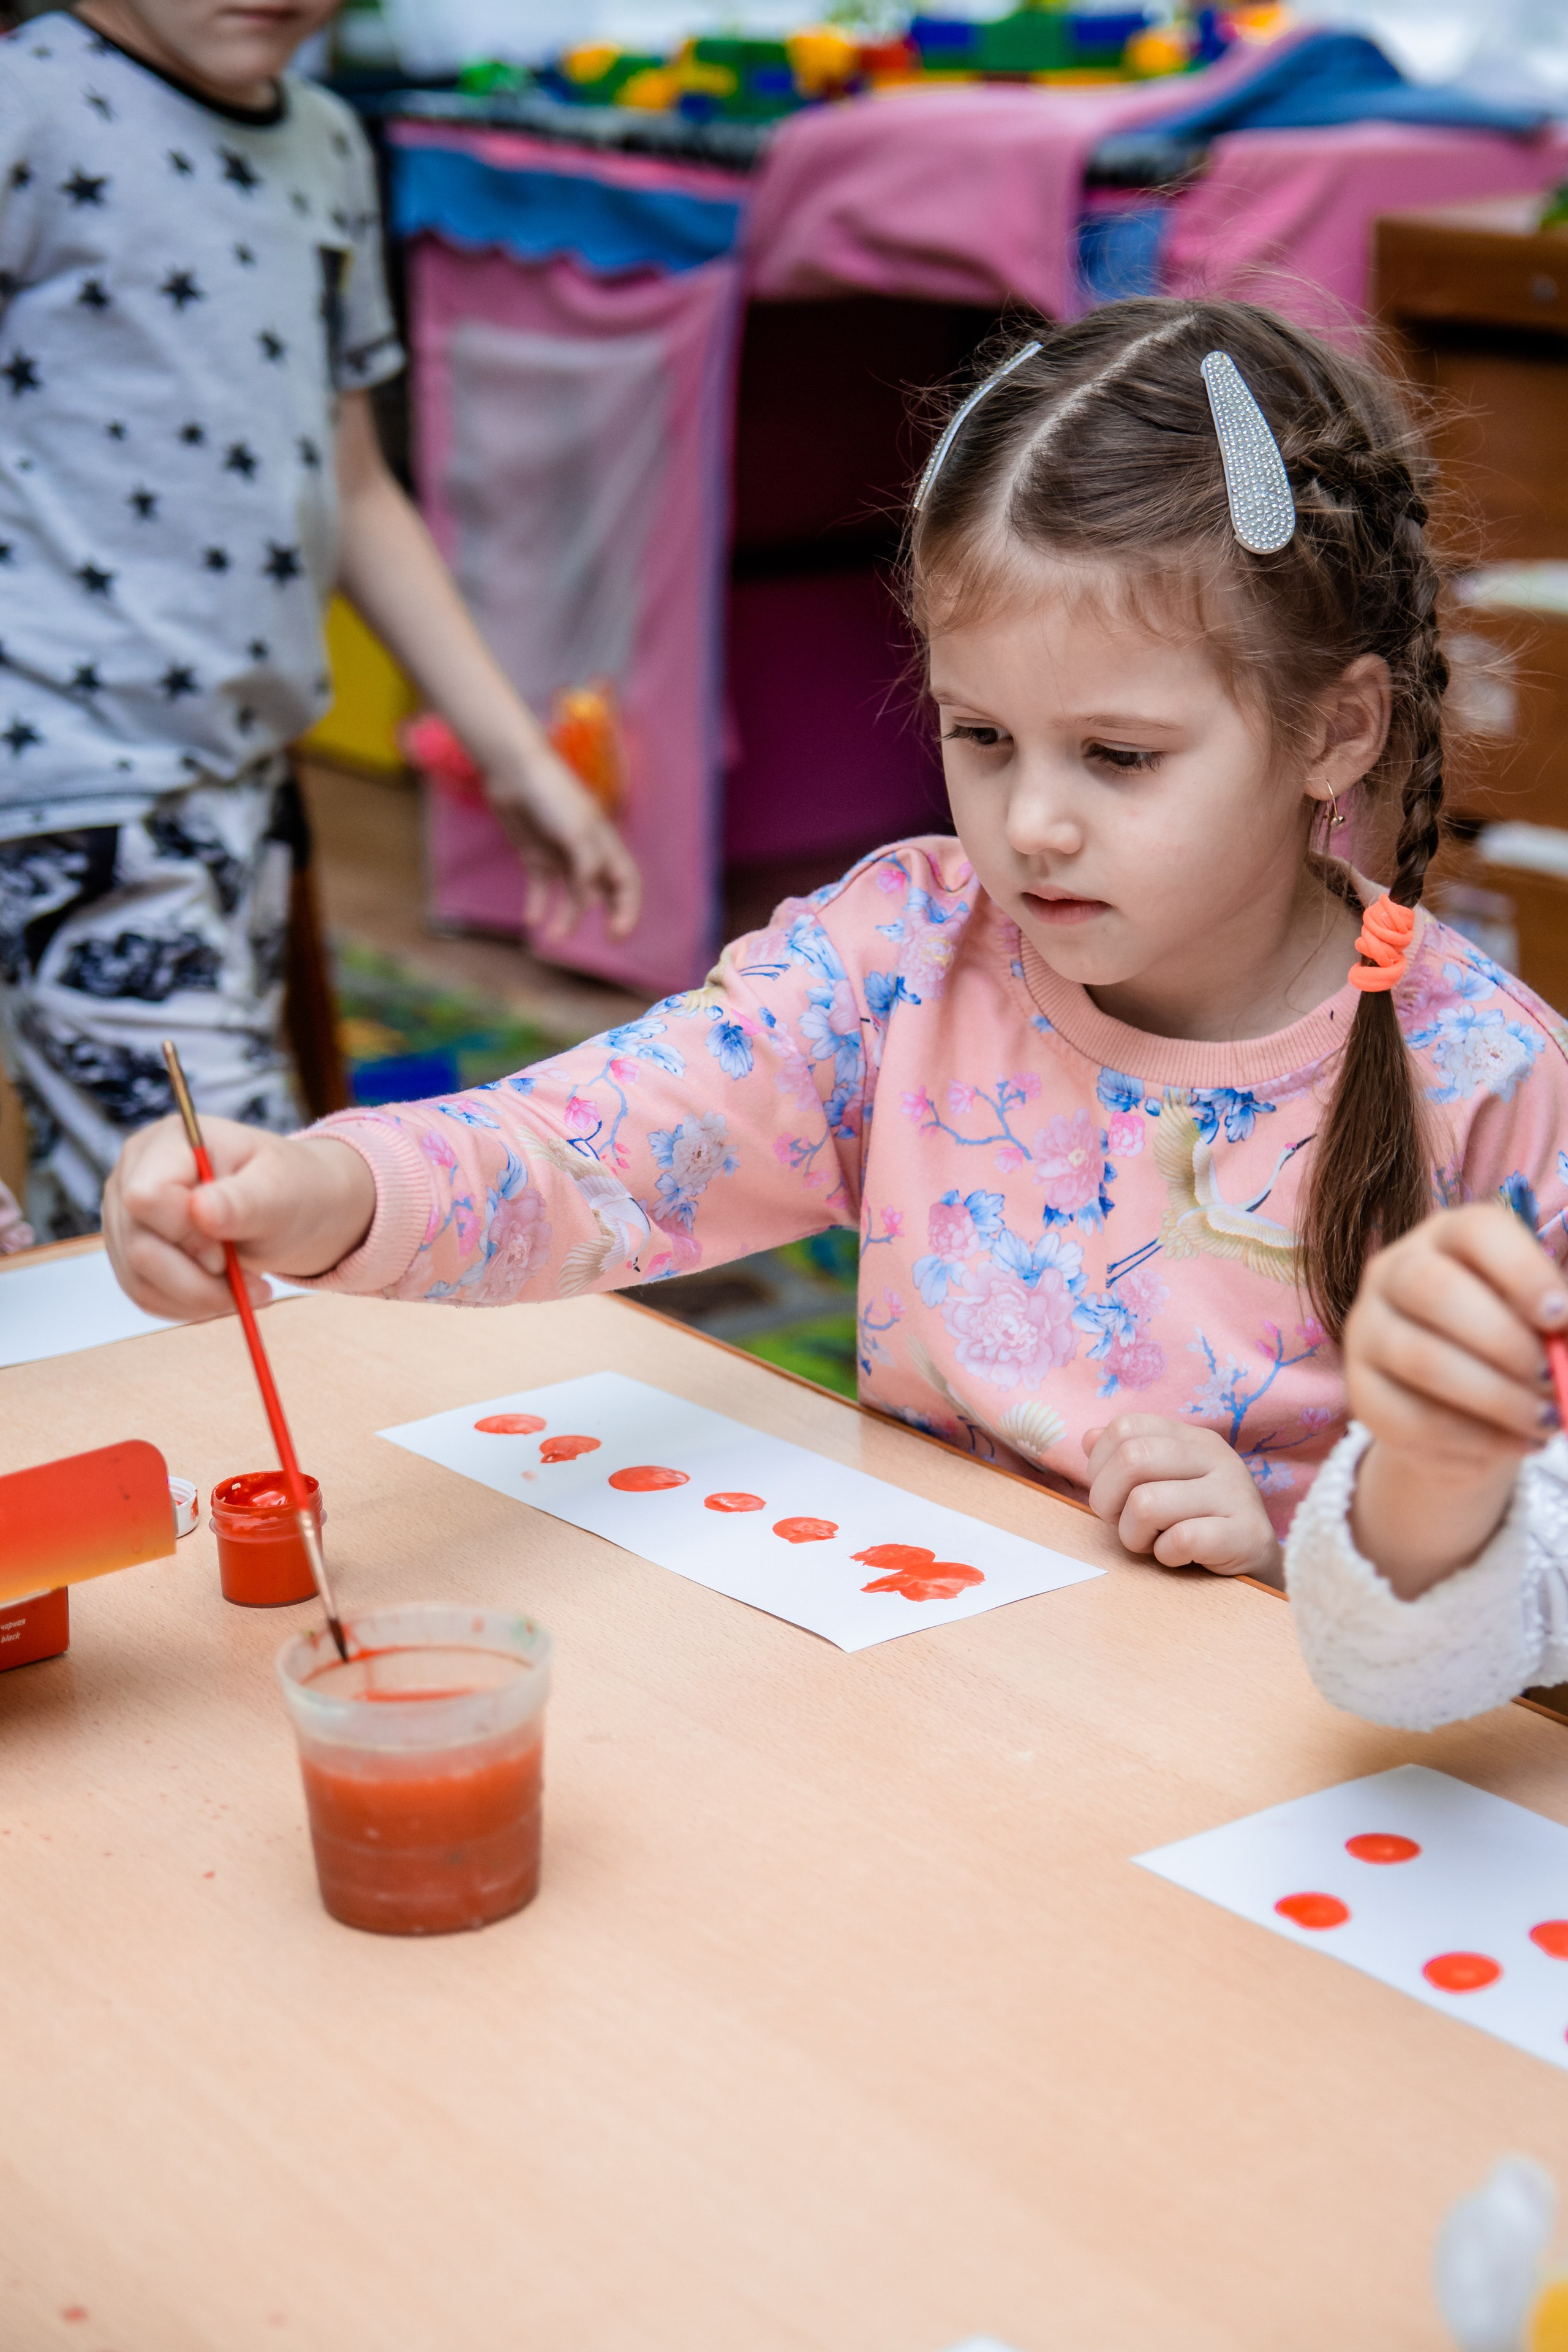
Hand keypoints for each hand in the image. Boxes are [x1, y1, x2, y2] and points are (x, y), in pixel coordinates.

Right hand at [104, 1116, 375, 1321]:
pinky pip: (144, 1295)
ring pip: (139, 1279)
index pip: (145, 1197)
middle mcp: (133, 1174)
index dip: (186, 1235)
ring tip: (247, 1289)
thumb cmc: (289, 1189)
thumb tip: (199, 1209)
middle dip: (199, 1281)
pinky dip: (188, 1306)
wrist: (290, 1209)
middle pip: (139, 1247)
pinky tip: (223, 1294)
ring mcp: (125, 1215)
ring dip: (199, 1299)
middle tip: (254, 1285)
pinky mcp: (129, 1251)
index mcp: (169, 1141)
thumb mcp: (280, 1190)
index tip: (231, 1250)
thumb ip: (242, 1200)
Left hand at [482, 742, 641, 943]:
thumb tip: (588, 902)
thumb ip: (587, 868)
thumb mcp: (577, 832)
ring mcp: (562, 856)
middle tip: (608, 940)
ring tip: (552, 937)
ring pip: (572, 896)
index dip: (628, 909)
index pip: (628, 882)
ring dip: (566, 918)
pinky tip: (531, 921)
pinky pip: (541, 888)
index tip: (617, 934)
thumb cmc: (552, 795)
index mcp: (606, 844)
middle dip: (611, 915)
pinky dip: (538, 905)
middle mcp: (587, 853)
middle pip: (607, 892)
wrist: (514, 772)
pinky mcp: (536, 856)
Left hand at [1082, 1415, 1278, 1577]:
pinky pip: (1181, 1539)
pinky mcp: (1246, 1533)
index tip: (1112, 1494)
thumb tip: (1089, 1438)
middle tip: (1124, 1523)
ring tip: (1153, 1541)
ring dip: (1135, 1534)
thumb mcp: (1163, 1483)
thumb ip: (1126, 1458)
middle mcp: (1216, 1457)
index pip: (1125, 1427)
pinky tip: (1178, 1556)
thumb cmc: (1198, 1523)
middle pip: (1132, 1459)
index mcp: (1192, 1439)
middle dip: (1109, 1501)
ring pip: (1147, 1503)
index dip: (1100, 1465)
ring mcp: (1234, 1493)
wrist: (1255, 1563)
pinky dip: (1166, 1555)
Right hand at [1342, 1204, 1567, 1595]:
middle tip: (1552, 1379)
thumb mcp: (1537, 1321)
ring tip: (1546, 1421)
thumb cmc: (1509, 1345)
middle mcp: (1393, 1271)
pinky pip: (1412, 1419)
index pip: (1477, 1232)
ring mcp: (1367, 1330)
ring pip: (1423, 1360)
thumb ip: (1556, 1325)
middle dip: (1505, 1342)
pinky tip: (1513, 1444)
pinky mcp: (1360, 1391)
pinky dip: (1475, 1440)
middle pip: (1434, 1289)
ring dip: (1498, 1399)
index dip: (1524, 1272)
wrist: (1459, 1407)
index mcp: (1447, 1237)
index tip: (1561, 1319)